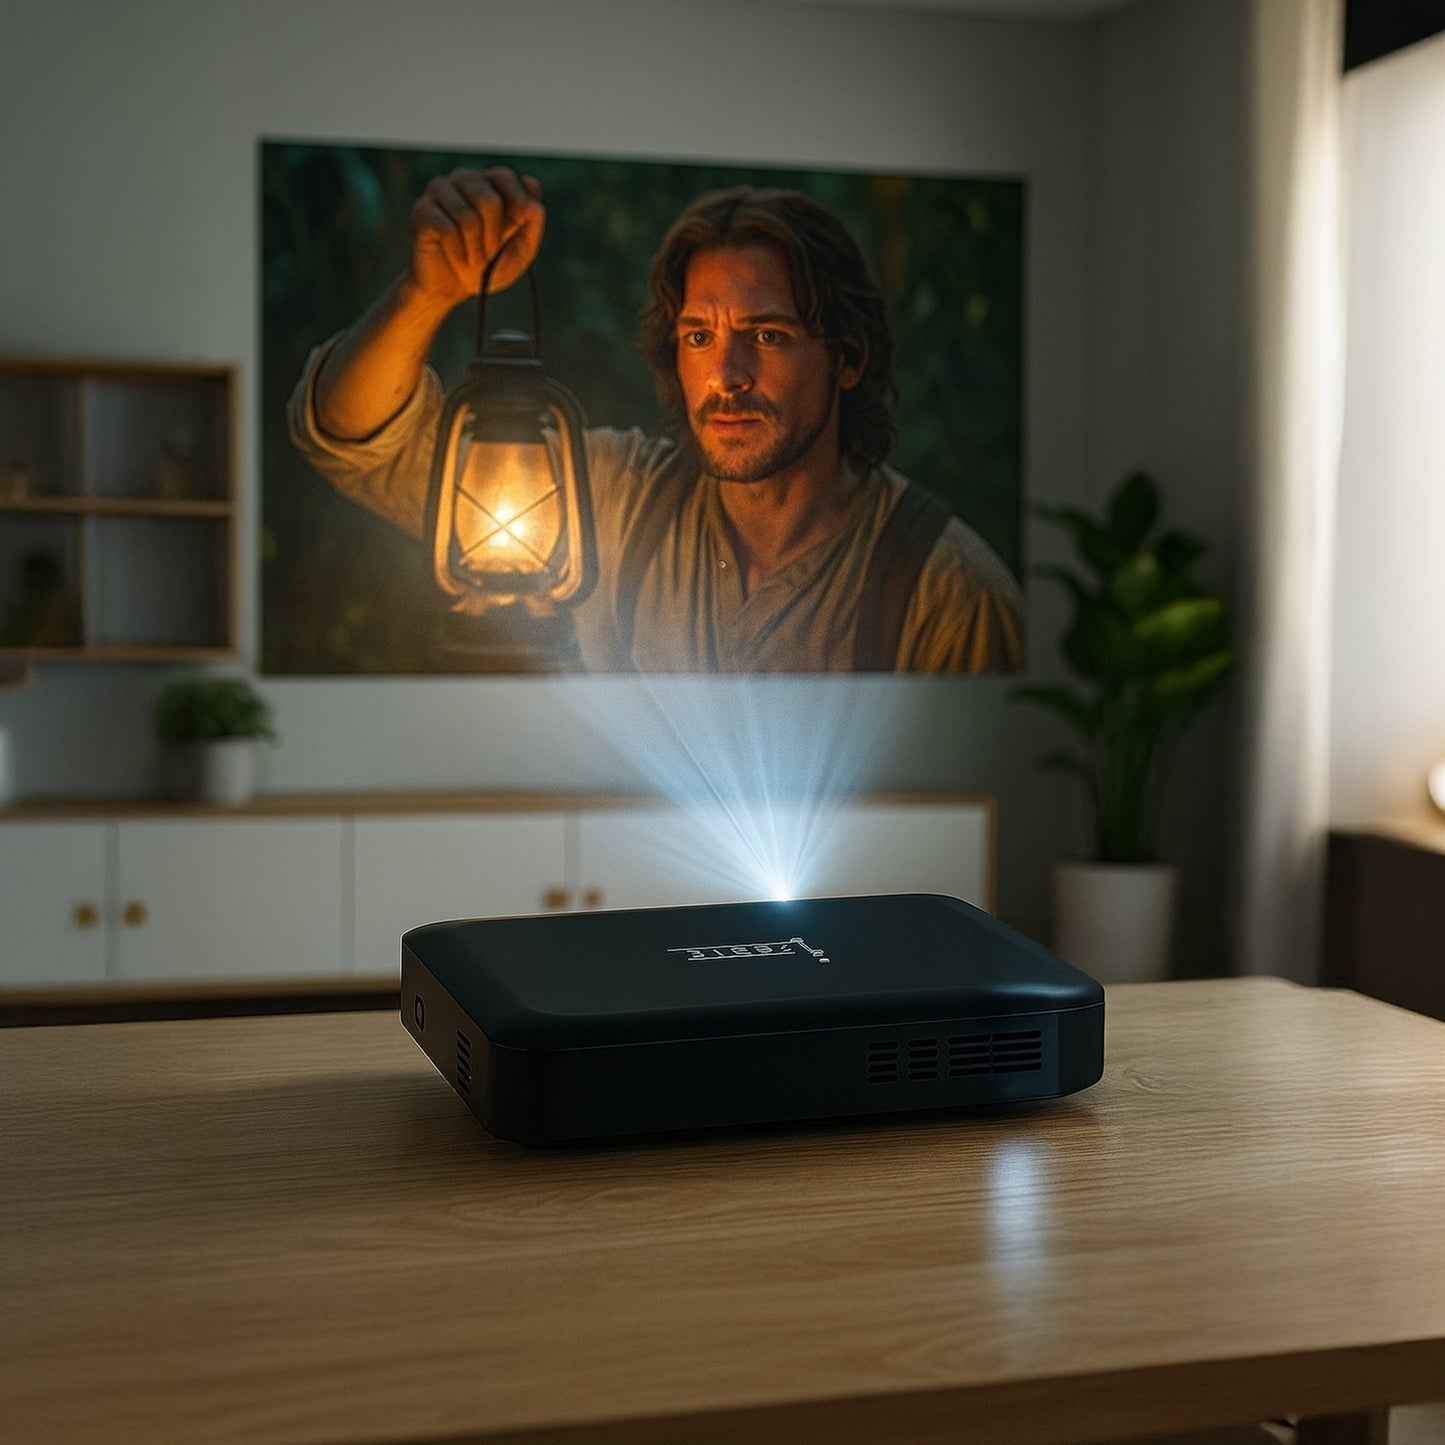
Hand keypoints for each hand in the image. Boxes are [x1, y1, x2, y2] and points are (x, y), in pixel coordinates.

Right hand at [407, 166, 544, 312]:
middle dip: (494, 236)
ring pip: (467, 216)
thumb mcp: (520, 252)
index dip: (517, 201)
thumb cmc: (488, 267)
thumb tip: (536, 206)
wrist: (452, 287)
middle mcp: (465, 180)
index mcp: (490, 184)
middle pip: (488, 199)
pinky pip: (446, 229)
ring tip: (473, 261)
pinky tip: (457, 259)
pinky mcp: (422, 209)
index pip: (504, 176)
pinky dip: (457, 252)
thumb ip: (532, 227)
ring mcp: (441, 191)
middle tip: (490, 255)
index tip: (521, 225)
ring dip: (475, 248)